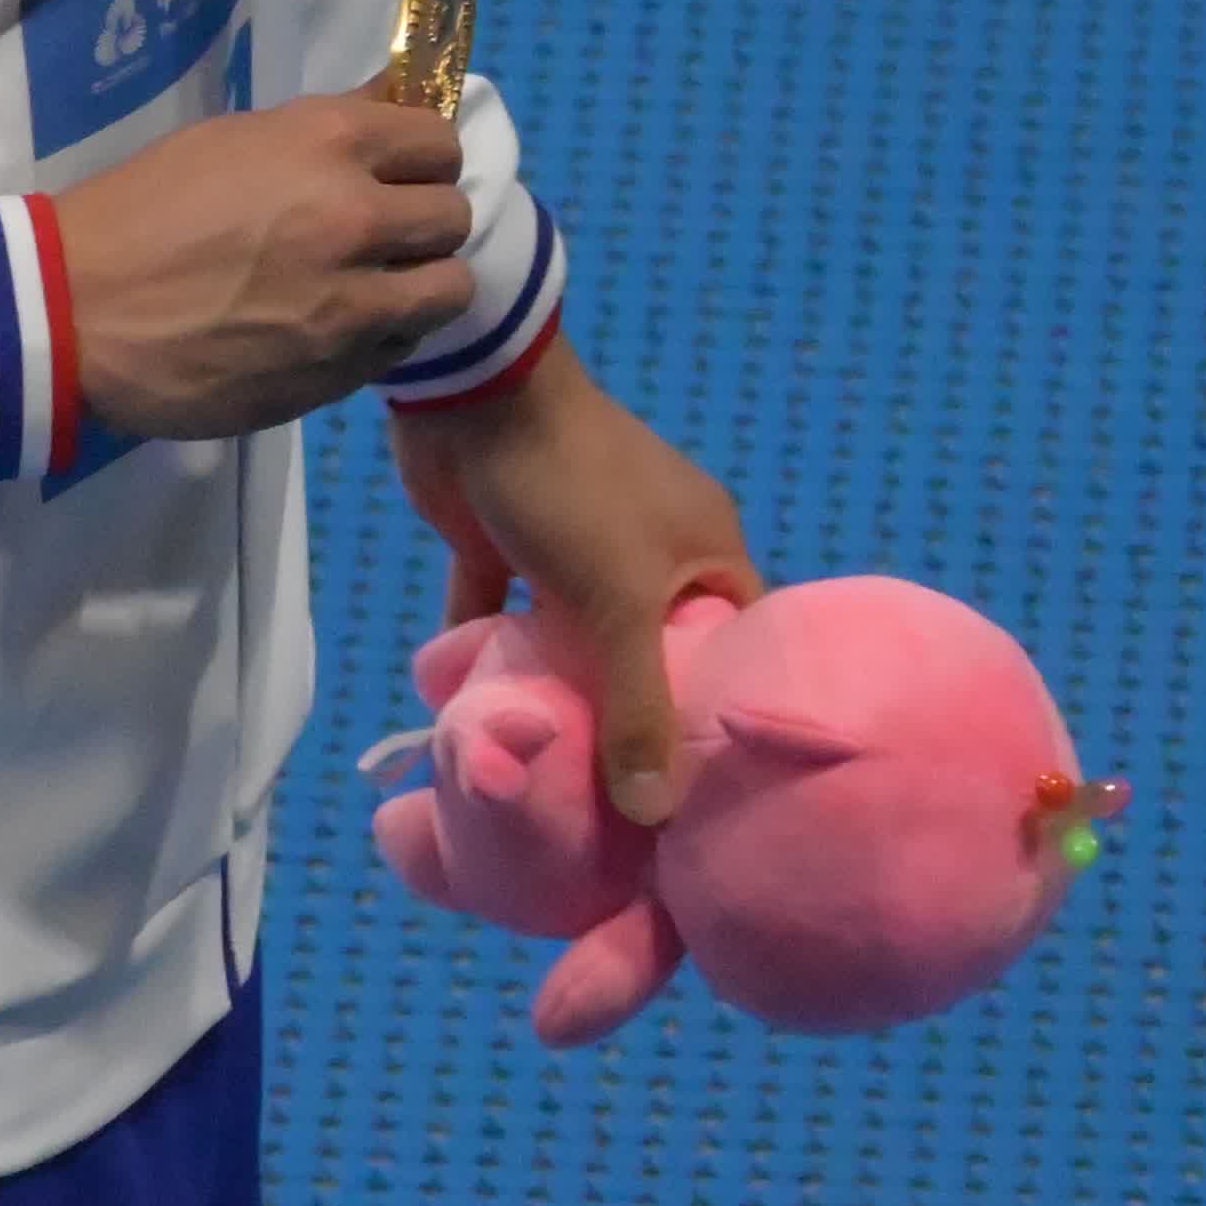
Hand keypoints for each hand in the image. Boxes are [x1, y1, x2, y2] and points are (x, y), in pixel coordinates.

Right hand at [47, 93, 479, 437]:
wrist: (74, 311)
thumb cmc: (139, 211)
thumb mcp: (231, 142)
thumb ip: (322, 133)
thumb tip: (393, 108)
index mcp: (326, 143)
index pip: (437, 140)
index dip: (423, 158)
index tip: (401, 173)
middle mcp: (355, 216)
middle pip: (453, 214)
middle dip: (425, 222)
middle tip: (386, 234)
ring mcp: (352, 301)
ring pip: (448, 288)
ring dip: (420, 285)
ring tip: (377, 288)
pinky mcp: (338, 371)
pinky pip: (402, 347)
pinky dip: (385, 337)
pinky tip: (339, 329)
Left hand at [393, 337, 759, 825]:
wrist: (469, 391)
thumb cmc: (571, 487)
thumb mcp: (618, 601)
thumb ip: (638, 707)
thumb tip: (655, 814)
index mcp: (702, 549)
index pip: (736, 645)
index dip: (728, 711)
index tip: (715, 791)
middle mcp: (647, 551)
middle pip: (652, 655)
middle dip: (636, 722)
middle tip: (629, 812)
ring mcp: (574, 549)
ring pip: (574, 643)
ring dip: (557, 696)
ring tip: (556, 787)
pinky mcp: (507, 547)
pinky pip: (500, 622)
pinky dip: (484, 664)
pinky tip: (471, 727)